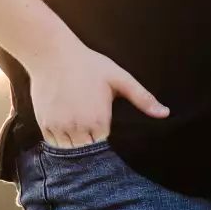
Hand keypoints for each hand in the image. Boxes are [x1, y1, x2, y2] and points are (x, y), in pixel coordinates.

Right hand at [28, 40, 168, 147]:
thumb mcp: (120, 78)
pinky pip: (53, 145)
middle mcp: (78, 128)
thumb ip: (143, 98)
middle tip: (96, 147)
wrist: (53, 54)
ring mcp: (59, 127)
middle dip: (92, 153)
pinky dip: (60, 144)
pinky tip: (67, 135)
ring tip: (82, 142)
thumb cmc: (89, 65)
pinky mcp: (45, 124)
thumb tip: (165, 113)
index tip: (110, 144)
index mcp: (99, 121)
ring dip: (76, 150)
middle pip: (87, 155)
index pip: (105, 150)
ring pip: (69, 153)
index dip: (108, 148)